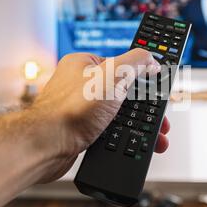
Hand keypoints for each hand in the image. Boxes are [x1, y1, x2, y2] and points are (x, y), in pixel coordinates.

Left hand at [27, 49, 169, 182]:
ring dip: (138, 125)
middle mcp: (81, 85)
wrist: (46, 147)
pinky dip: (124, 137)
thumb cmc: (70, 109)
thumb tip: (151, 59)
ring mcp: (81, 108)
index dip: (143, 75)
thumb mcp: (113, 75)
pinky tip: (133, 143)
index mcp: (85, 64)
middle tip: (160, 117)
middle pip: (123, 92)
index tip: (158, 83)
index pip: (121, 64)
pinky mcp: (81, 130)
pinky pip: (110, 131)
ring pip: (118, 114)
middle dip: (144, 107)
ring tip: (155, 136)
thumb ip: (136, 62)